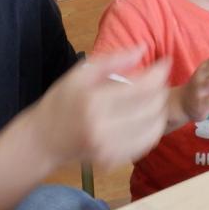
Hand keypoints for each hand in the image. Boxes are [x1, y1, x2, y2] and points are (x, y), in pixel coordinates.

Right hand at [31, 49, 170, 168]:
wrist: (43, 140)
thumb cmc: (61, 102)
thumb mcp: (80, 74)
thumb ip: (113, 60)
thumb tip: (143, 49)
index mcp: (94, 101)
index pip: (142, 87)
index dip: (159, 72)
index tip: (164, 63)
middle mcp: (103, 127)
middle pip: (152, 107)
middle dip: (161, 90)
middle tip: (158, 80)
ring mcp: (109, 148)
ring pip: (154, 127)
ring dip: (160, 109)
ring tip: (154, 97)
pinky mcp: (114, 160)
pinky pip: (146, 144)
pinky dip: (153, 128)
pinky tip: (146, 117)